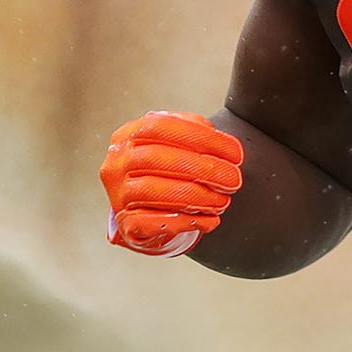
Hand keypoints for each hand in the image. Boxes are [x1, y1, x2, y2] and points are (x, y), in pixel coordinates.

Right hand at [100, 111, 243, 257]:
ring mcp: (118, 195)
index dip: (200, 137)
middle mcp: (117, 163)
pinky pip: (154, 223)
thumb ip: (196, 134)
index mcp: (128, 135)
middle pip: (157, 158)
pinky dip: (186, 221)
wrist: (148, 210)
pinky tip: (209, 220)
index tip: (234, 152)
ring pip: (154, 191)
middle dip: (203, 169)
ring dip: (196, 196)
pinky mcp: (126, 224)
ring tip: (222, 201)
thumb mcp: (179, 144)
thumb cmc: (168, 172)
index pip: (160, 127)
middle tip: (233, 179)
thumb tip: (223, 144)